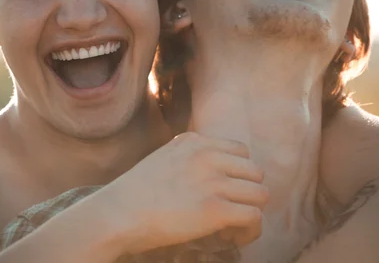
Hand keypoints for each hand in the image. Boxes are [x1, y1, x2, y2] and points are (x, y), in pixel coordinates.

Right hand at [99, 132, 267, 253]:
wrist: (117, 213)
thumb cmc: (134, 193)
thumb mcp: (163, 158)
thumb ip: (188, 157)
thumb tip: (210, 173)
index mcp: (195, 142)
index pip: (241, 152)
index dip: (238, 175)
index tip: (225, 192)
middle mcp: (208, 156)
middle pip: (255, 172)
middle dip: (247, 194)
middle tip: (230, 211)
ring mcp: (213, 181)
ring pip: (261, 194)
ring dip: (251, 213)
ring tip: (231, 227)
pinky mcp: (215, 209)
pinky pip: (255, 217)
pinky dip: (249, 230)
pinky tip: (231, 237)